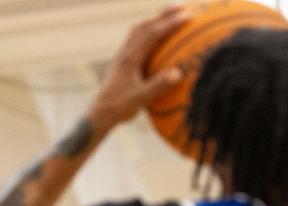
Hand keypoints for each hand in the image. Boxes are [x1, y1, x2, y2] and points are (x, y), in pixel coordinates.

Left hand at [88, 4, 189, 129]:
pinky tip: (157, 35)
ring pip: (138, 29)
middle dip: (164, 13)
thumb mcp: (140, 99)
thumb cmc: (119, 107)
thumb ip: (158, 86)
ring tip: (170, 15)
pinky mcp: (121, 61)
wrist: (99, 113)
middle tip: (182, 5)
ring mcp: (122, 55)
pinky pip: (135, 39)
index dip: (170, 23)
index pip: (152, 34)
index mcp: (130, 58)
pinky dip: (148, 31)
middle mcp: (125, 52)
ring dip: (155, 19)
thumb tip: (178, 73)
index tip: (187, 16)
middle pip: (145, 25)